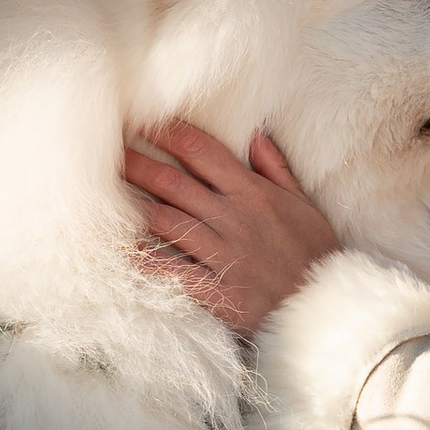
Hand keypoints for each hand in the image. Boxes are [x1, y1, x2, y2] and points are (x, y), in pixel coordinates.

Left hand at [123, 120, 338, 340]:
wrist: (327, 309)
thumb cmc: (316, 257)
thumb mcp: (305, 206)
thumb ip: (277, 169)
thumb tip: (255, 134)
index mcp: (253, 193)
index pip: (201, 151)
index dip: (167, 133)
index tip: (142, 120)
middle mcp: (233, 219)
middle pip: (172, 182)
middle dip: (136, 164)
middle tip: (106, 151)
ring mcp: (223, 255)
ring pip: (166, 221)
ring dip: (133, 205)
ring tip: (102, 193)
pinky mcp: (217, 292)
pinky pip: (172, 271)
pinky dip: (145, 260)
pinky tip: (121, 248)